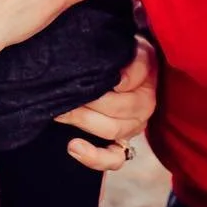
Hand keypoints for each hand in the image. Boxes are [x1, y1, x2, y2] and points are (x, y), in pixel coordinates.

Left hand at [56, 36, 158, 170]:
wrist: (118, 72)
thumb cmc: (119, 56)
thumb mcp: (127, 47)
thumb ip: (130, 57)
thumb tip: (118, 80)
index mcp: (147, 78)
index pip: (132, 78)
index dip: (115, 78)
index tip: (88, 71)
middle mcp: (144, 105)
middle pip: (117, 107)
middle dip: (87, 100)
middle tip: (61, 92)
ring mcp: (133, 128)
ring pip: (111, 130)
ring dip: (83, 121)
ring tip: (60, 112)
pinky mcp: (122, 146)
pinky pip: (114, 159)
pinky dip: (94, 157)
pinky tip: (73, 147)